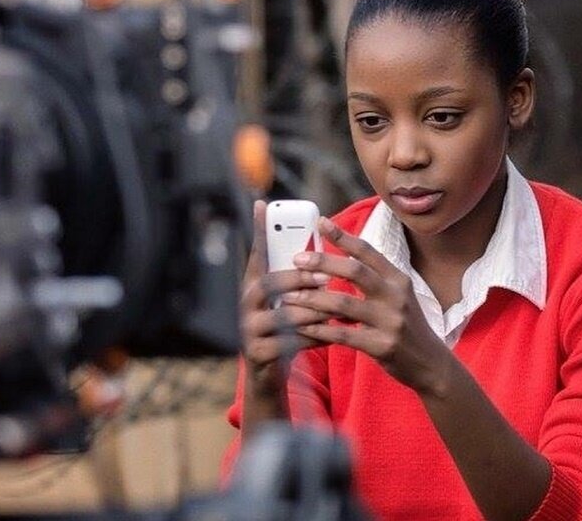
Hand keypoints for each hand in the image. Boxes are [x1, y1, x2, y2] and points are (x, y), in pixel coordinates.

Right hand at [240, 201, 330, 395]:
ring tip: (337, 309)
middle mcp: (245, 305)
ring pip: (283, 315)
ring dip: (313, 310)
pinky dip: (315, 337)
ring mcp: (248, 330)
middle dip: (299, 278)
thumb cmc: (282, 332)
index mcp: (253, 286)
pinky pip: (290, 342)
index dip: (258, 229)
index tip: (262, 204)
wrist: (267, 377)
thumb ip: (295, 280)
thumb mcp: (285, 302)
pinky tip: (332, 335)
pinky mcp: (257, 354)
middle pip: (268, 283)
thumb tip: (320, 244)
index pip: (255, 253)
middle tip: (325, 277)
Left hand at [282, 216, 449, 394]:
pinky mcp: (382, 346)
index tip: (320, 222)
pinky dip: (320, 329)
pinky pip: (343, 335)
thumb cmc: (406, 326)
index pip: (368, 251)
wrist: (431, 364)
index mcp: (398, 279)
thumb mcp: (396, 297)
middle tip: (297, 259)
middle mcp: (396, 296)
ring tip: (290, 296)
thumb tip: (331, 266)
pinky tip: (302, 326)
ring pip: (343, 304)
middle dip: (323, 262)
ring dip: (313, 299)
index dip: (343, 236)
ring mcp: (390, 322)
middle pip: (354, 271)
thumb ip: (370, 281)